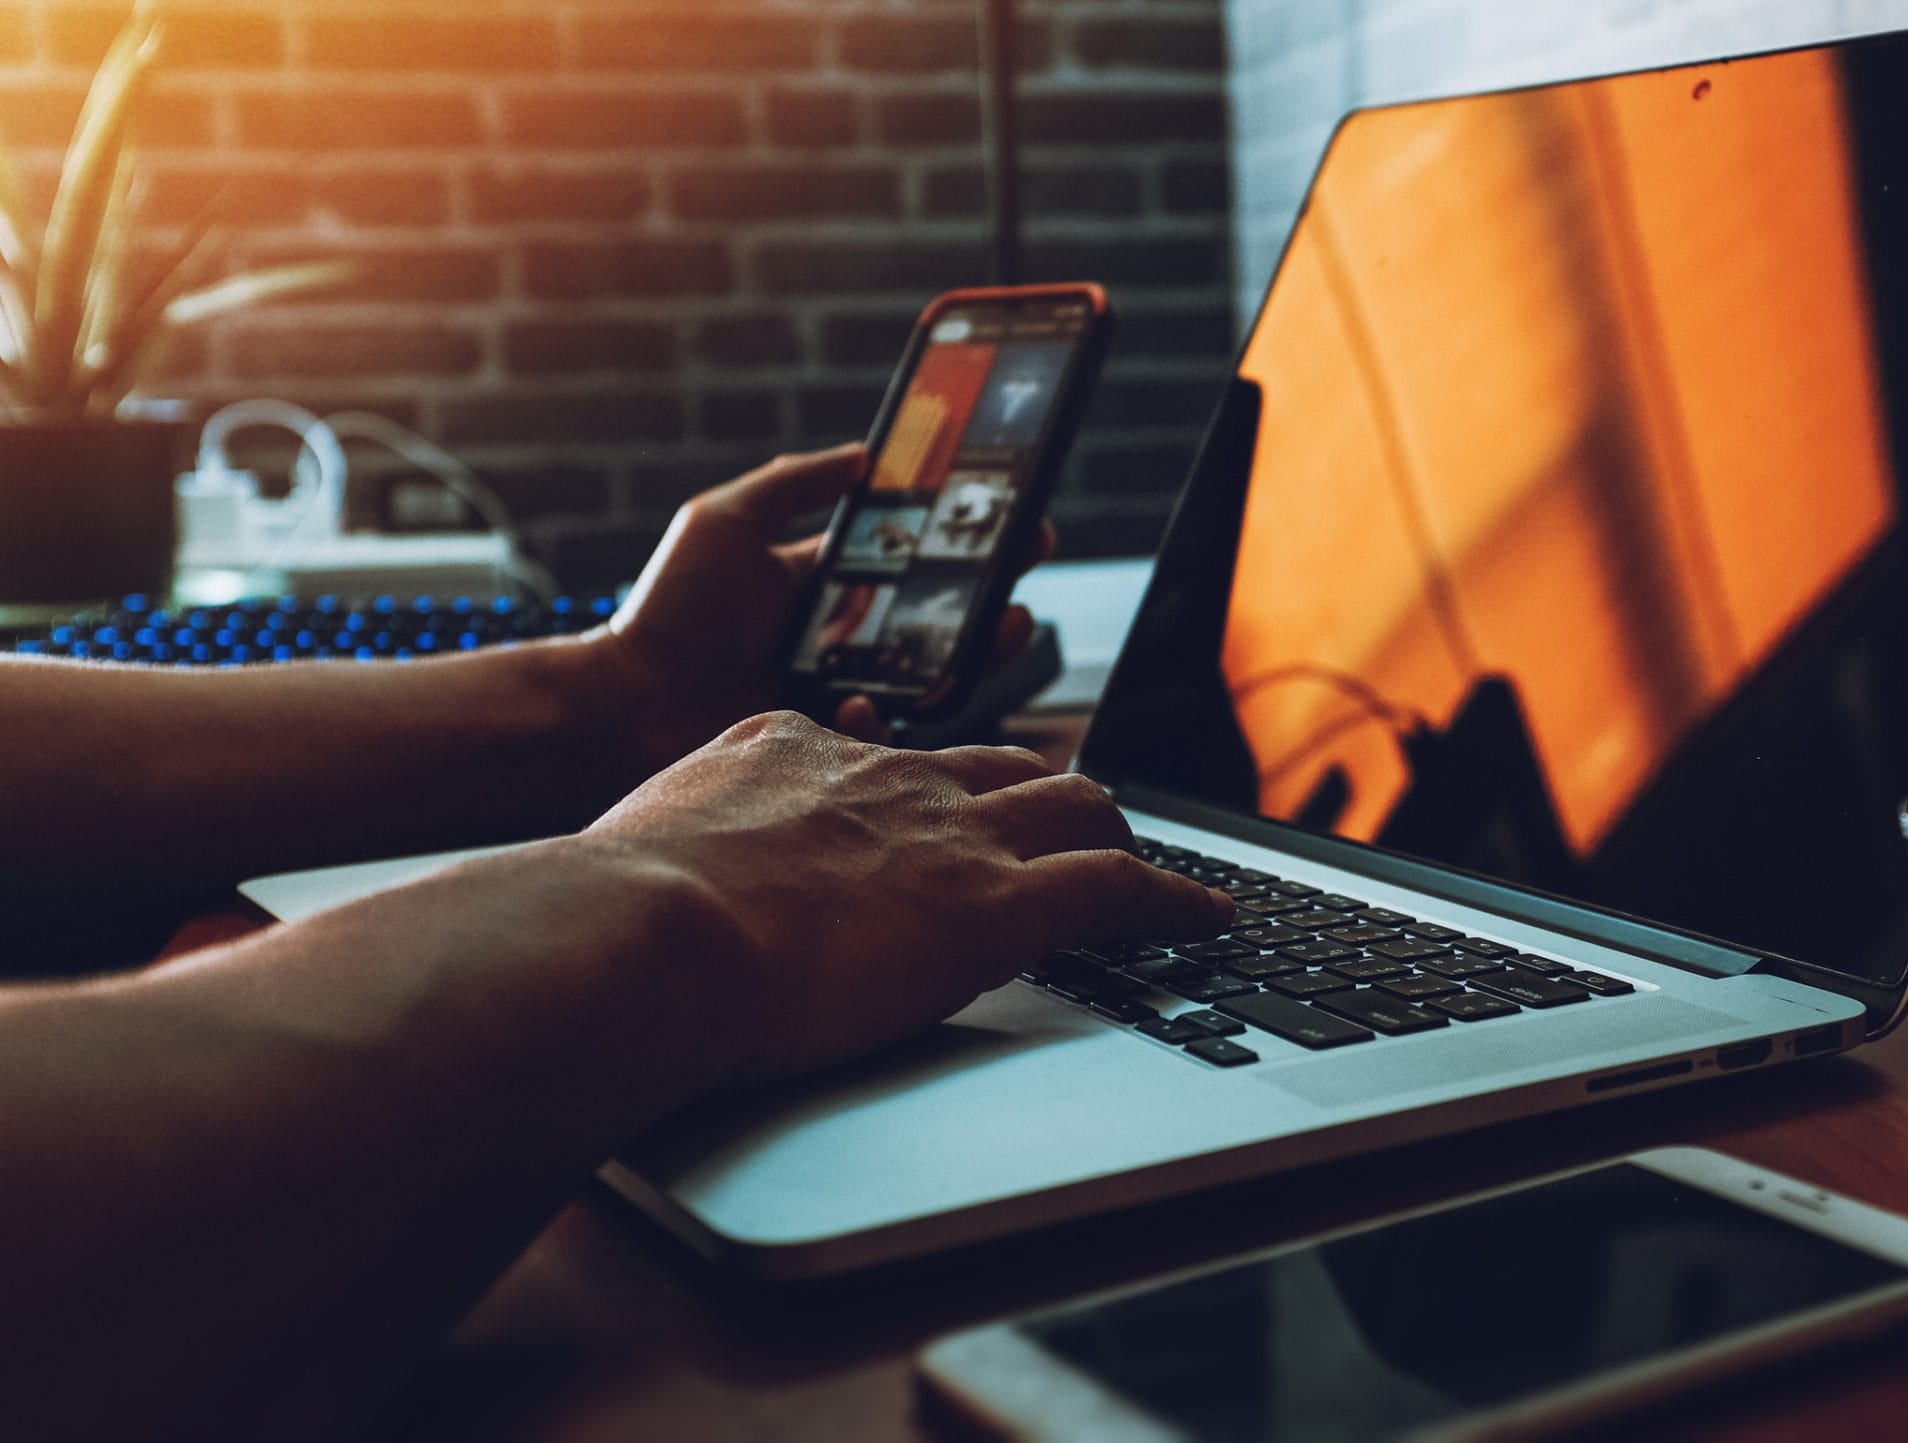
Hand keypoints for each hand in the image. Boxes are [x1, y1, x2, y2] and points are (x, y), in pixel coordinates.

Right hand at [582, 712, 1231, 1082]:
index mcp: (797, 752)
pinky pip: (1118, 887)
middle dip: (1044, 789)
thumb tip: (625, 894)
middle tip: (1068, 816)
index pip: (892, 751)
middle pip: (1002, 764)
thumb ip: (663, 850)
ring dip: (1113, 835)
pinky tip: (1205, 919)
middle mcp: (887, 776)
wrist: (641, 931)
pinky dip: (1174, 903)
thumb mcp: (633, 846)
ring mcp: (949, 835)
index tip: (940, 797)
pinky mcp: (998, 904)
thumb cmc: (609, 913)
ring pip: (1074, 807)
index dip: (931, 779)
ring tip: (1141, 862)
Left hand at [585, 445, 1051, 776]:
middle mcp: (839, 640)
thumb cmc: (663, 614)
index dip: (959, 538)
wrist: (618, 709)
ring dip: (974, 651)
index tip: (1008, 511)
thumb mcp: (721, 523)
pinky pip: (882, 734)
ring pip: (930, 675)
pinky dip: (877, 718)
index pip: (907, 556)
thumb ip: (789, 485)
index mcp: (820, 586)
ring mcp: (838, 694)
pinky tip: (854, 700)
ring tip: (1005, 625)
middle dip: (991, 589)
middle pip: (936, 614)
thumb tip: (862, 453)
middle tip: (1030, 563)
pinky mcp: (829, 745)